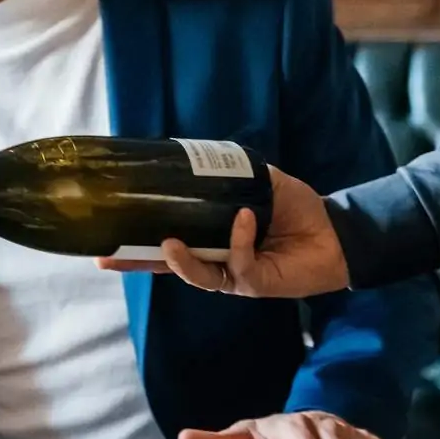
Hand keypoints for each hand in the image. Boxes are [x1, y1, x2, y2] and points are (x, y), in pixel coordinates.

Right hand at [96, 167, 350, 299]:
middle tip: (107, 259)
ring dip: (181, 260)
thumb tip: (199, 156)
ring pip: (198, 273)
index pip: (165, 242)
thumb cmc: (297, 209)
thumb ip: (234, 173)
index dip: (135, 244)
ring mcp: (234, 274)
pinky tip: (245, 218)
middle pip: (168, 266)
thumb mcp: (262, 181)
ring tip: (167, 243)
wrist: (336, 232)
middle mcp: (216, 260)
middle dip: (138, 263)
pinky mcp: (256, 282)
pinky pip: (239, 264)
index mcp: (210, 238)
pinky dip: (240, 240)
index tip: (104, 242)